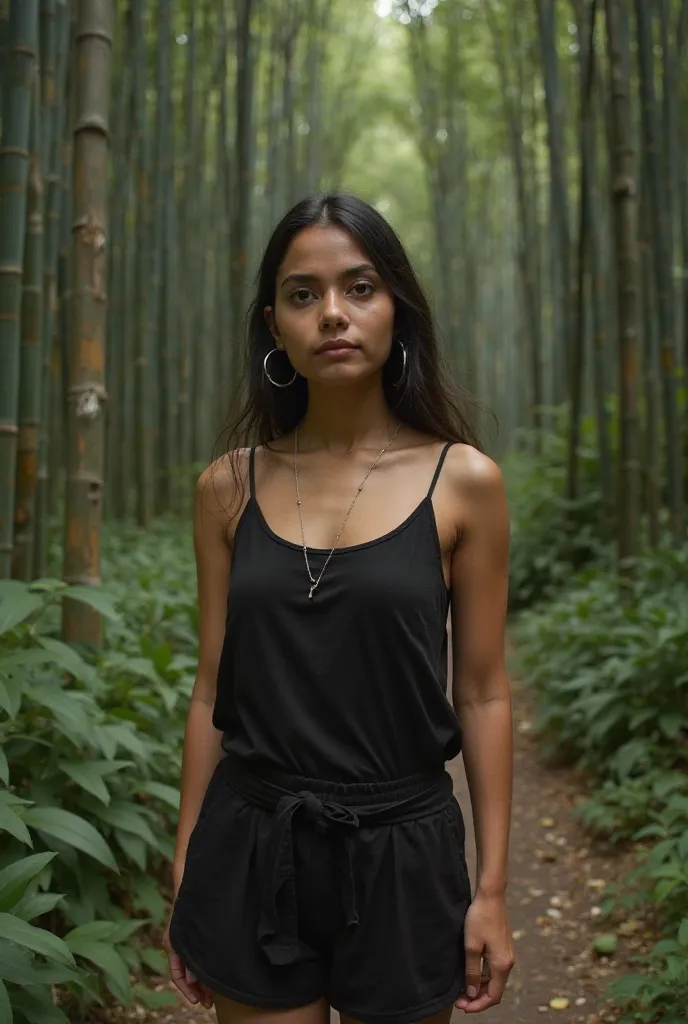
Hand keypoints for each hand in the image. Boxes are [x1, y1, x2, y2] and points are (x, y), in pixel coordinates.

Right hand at [163, 913, 213, 1009]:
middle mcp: (176, 945)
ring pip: (191, 967)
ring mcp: (183, 941)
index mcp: (172, 945)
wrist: (194, 884)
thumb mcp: (191, 934)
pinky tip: (212, 976)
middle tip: (208, 1003)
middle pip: (185, 974)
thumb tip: (192, 979)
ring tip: (212, 996)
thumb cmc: (193, 905)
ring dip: (200, 982)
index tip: (197, 1001)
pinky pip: (195, 958)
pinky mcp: (192, 937)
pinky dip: (202, 969)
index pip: (176, 975)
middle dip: (196, 990)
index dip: (187, 990)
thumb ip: (191, 957)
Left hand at [454, 891, 515, 1012]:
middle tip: (459, 1000)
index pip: (493, 996)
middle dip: (477, 998)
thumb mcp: (471, 946)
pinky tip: (470, 973)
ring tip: (462, 989)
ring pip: (494, 980)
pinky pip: (494, 969)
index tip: (462, 1006)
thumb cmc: (480, 918)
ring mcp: (507, 955)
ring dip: (479, 987)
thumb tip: (472, 993)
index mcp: (502, 965)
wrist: (491, 896)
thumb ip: (472, 972)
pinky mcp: (503, 948)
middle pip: (494, 990)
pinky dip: (483, 976)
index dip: (477, 1005)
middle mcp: (508, 963)